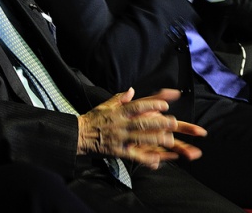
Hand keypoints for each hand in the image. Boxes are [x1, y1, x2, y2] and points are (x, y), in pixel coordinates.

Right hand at [77, 88, 205, 169]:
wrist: (79, 135)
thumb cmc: (93, 119)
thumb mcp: (105, 105)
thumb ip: (120, 99)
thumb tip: (132, 90)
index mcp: (118, 112)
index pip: (137, 106)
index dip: (151, 105)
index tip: (164, 105)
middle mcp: (121, 124)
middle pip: (142, 123)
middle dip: (159, 123)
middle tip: (173, 122)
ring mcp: (120, 138)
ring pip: (140, 138)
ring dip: (156, 139)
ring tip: (170, 140)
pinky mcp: (118, 151)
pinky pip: (134, 155)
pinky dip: (145, 158)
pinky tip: (157, 160)